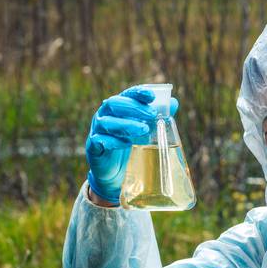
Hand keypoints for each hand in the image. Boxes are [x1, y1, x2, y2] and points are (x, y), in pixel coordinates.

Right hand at [85, 85, 177, 204]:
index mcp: (116, 108)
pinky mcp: (92, 148)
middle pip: (114, 104)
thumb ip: (156, 117)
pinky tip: (126, 144)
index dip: (137, 93)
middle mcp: (104, 116)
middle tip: (152, 115)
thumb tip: (174, 103)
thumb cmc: (129, 147)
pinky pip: (99, 141)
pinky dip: (113, 141)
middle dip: (134, 108)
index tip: (151, 96)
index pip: (126, 95)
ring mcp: (96, 131)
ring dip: (126, 124)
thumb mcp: (145, 131)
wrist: (114, 174)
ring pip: (107, 122)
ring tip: (144, 130)